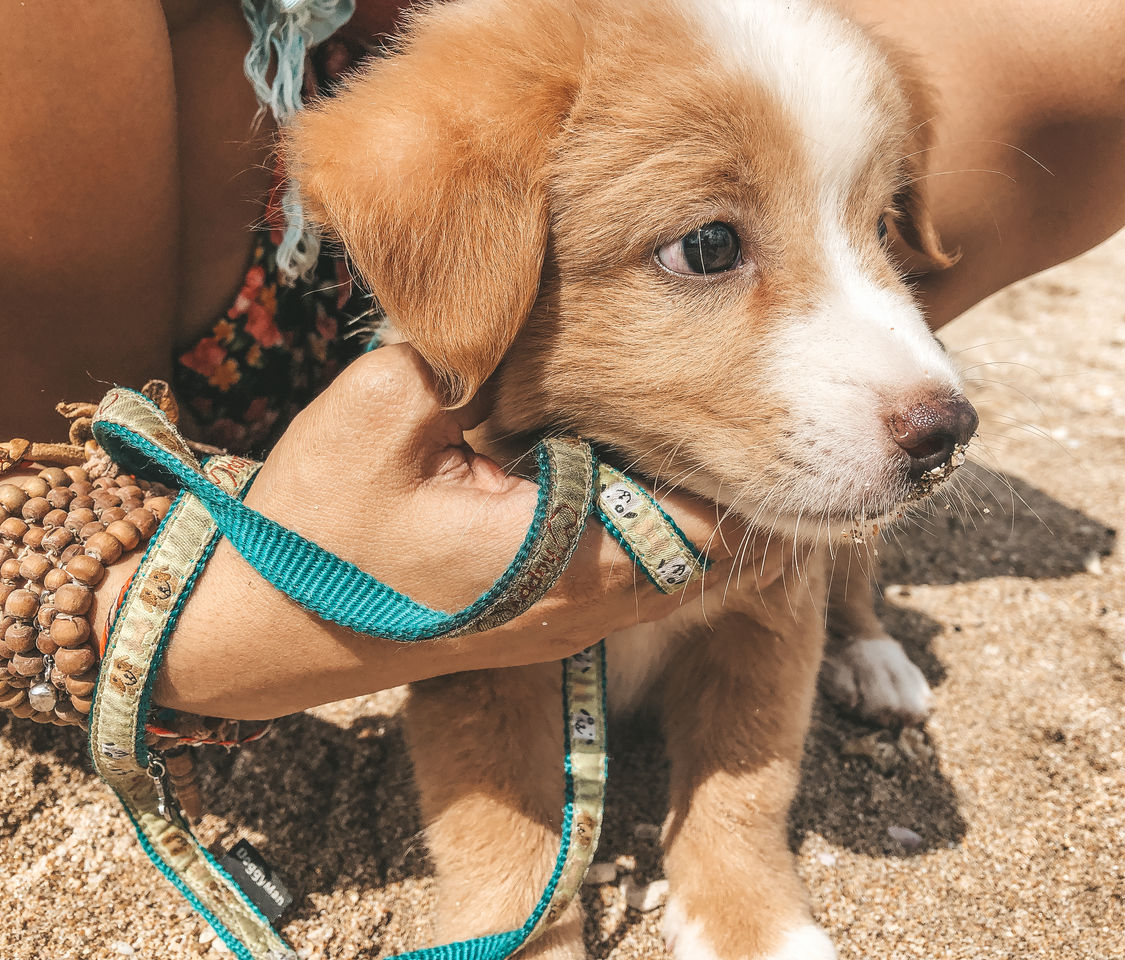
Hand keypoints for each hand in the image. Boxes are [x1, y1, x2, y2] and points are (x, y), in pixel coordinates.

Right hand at [142, 344, 783, 718]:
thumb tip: (524, 301)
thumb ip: (462, 351)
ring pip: (678, 572)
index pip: (705, 529)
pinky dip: (653, 525)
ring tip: (702, 428)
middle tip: (747, 397)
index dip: (741, 464)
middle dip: (729, 478)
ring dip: (692, 503)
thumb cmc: (316, 532)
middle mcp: (583, 607)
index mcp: (561, 559)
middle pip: (710, 555)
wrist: (266, 627)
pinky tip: (630, 467)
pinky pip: (636, 579)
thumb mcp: (378, 415)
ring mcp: (569, 625)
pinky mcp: (547, 622)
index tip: (748, 389)